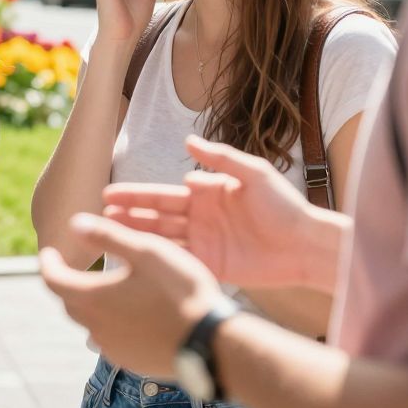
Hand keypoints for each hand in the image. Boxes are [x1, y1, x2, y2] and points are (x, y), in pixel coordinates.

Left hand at [40, 212, 223, 377]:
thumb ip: (107, 236)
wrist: (213, 345)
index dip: (48, 263)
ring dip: (90, 304)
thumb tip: (74, 223)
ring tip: (103, 288)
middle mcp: (96, 327)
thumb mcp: (146, 252)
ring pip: (90, 322)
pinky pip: (110, 339)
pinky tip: (129, 313)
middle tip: (73, 268)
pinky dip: (110, 322)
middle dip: (67, 283)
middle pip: (69, 302)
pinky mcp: (131, 362)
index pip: (53, 280)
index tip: (49, 251)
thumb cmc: (181, 291)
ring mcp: (113, 349)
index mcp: (92, 298)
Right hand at [101, 136, 341, 288]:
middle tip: (99, 217)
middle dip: (128, 216)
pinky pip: (180, 263)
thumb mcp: (254, 174)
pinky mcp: (213, 267)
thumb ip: (221, 158)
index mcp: (206, 194)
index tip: (110, 195)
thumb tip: (187, 140)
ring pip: (162, 240)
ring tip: (109, 236)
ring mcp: (204, 243)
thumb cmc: (285, 206)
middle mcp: (200, 218)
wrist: (308, 245)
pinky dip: (159, 262)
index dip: (136, 196)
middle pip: (156, 217)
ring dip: (137, 237)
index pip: (163, 194)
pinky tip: (137, 261)